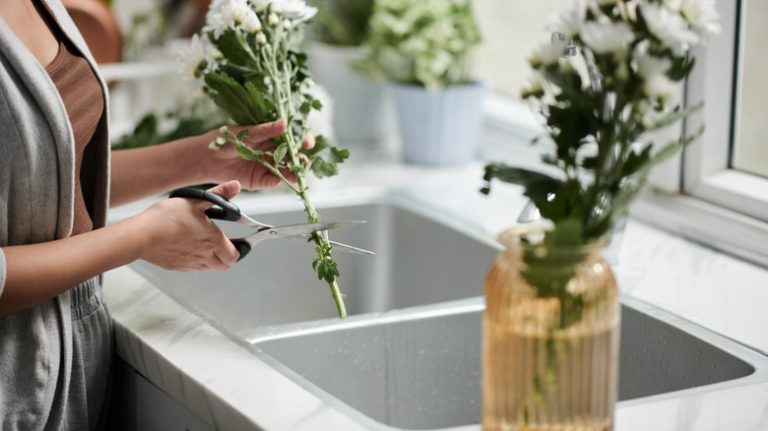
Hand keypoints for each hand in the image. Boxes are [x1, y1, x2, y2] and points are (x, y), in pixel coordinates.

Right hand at [135, 181, 241, 270]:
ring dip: (212, 258)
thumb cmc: (166, 219)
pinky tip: (187, 246)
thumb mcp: (195, 201)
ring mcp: (190, 264)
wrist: (140, 237)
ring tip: (203, 242)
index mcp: (213, 241)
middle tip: (222, 242)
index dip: (239, 248)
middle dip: (227, 256)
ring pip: (209, 267)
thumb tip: (234, 185)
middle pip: (225, 265)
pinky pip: (193, 268)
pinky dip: (195, 260)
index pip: (235, 255)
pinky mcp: (177, 267)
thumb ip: (218, 195)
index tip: (238, 240)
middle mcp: (205, 256)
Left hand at [199, 119, 314, 189]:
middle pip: (293, 157)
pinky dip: (276, 181)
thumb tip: (284, 123)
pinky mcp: (259, 180)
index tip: (307, 142)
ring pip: (286, 171)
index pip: (293, 139)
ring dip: (293, 172)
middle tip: (303, 159)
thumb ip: (266, 130)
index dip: (303, 140)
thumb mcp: (247, 132)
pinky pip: (272, 182)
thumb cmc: (226, 139)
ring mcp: (267, 167)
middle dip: (301, 158)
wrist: (206, 156)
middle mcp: (272, 153)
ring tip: (295, 172)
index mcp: (272, 138)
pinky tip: (277, 179)